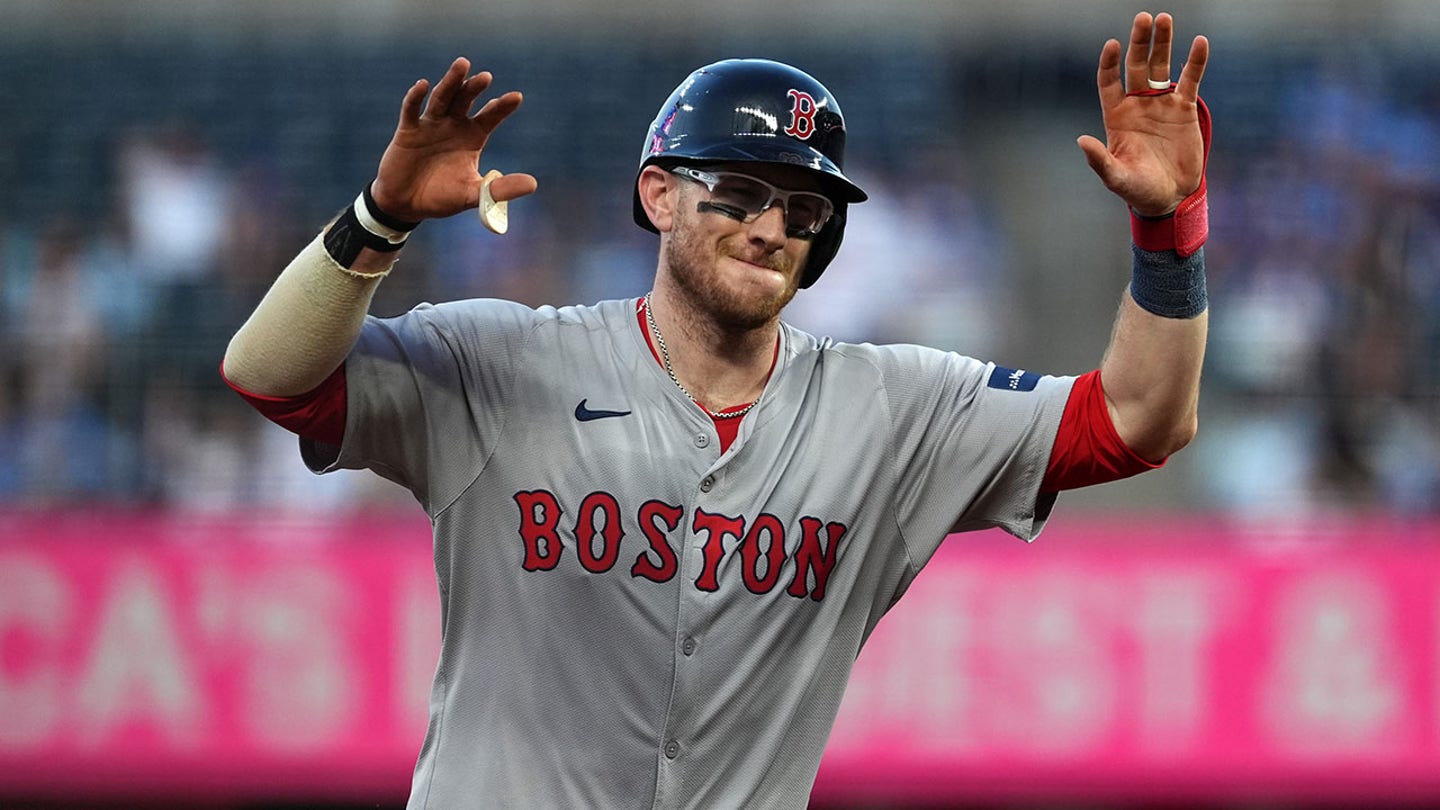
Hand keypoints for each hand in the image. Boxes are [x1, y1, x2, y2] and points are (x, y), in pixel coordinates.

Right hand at [370, 58, 537, 221]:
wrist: (407, 205)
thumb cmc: (442, 197)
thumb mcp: (474, 195)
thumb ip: (500, 189)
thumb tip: (533, 184)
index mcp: (472, 137)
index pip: (490, 117)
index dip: (502, 107)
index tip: (517, 97)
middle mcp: (453, 125)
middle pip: (466, 100)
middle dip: (475, 88)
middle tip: (486, 77)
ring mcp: (430, 125)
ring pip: (442, 98)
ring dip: (451, 82)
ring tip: (462, 65)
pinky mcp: (408, 130)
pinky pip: (411, 110)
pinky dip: (416, 97)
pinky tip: (423, 84)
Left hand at [1077, 12, 1207, 216]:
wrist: (1170, 197)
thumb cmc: (1138, 190)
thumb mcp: (1116, 177)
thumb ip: (1100, 160)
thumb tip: (1082, 141)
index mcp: (1116, 117)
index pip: (1109, 82)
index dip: (1110, 63)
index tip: (1113, 44)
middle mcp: (1137, 105)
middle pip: (1135, 66)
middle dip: (1138, 43)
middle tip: (1143, 18)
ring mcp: (1160, 104)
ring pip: (1160, 66)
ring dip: (1162, 43)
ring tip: (1164, 19)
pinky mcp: (1184, 109)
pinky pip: (1190, 80)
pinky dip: (1194, 62)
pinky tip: (1199, 42)